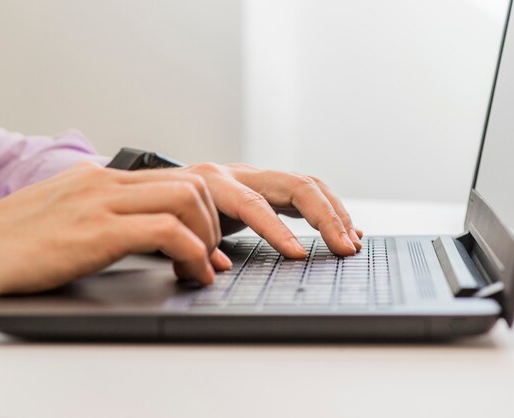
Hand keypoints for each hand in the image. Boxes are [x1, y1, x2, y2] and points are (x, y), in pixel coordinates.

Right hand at [0, 162, 229, 306]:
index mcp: (101, 177)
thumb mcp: (68, 214)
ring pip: (186, 199)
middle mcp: (105, 182)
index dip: (204, 209)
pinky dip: (192, 254)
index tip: (211, 239)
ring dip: (207, 237)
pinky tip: (190, 274)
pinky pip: (167, 231)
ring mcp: (101, 202)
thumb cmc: (15, 241)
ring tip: (202, 266)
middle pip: (191, 183)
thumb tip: (144, 232)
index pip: (174, 176)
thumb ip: (106, 213)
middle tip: (211, 255)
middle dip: (213, 222)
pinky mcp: (96, 231)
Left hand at [180, 163, 363, 256]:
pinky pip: (306, 192)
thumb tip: (218, 269)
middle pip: (295, 185)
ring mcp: (256, 176)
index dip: (277, 231)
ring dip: (335, 212)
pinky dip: (328, 210)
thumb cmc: (169, 210)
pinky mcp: (267, 185)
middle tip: (345, 247)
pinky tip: (344, 229)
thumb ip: (194, 247)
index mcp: (213, 184)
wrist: (161, 185)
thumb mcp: (175, 228)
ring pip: (307, 185)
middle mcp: (239, 174)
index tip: (299, 255)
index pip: (253, 205)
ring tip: (352, 240)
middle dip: (326, 217)